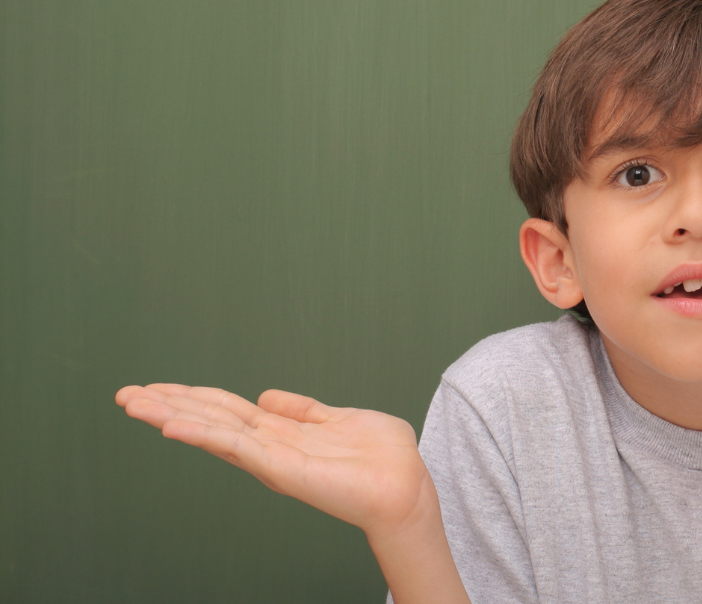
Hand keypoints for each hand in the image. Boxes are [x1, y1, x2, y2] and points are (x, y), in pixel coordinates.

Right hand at [116, 384, 434, 538]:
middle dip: (167, 406)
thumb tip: (267, 394)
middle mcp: (268, 446)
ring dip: (171, 416)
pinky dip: (204, 434)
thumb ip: (303, 409)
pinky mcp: (281, 468)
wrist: (406, 485)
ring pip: (212, 431)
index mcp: (280, 432)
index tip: (154, 386)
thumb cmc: (383, 457)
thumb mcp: (340, 419)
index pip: (225, 410)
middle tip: (125, 394)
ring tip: (134, 404)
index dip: (190, 397)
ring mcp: (271, 459)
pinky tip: (174, 425)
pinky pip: (236, 447)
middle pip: (208, 419)